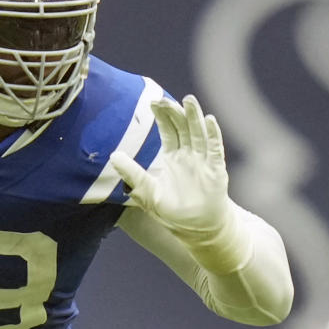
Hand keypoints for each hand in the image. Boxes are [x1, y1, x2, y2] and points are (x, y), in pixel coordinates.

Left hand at [109, 95, 230, 235]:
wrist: (196, 229)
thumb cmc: (172, 211)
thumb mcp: (146, 192)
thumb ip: (131, 173)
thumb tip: (113, 155)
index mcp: (172, 157)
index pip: (168, 130)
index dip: (161, 116)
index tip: (152, 102)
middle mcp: (188, 155)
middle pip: (182, 127)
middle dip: (174, 112)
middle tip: (163, 99)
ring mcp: (203, 161)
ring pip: (198, 133)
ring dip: (194, 116)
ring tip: (189, 100)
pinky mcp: (215, 170)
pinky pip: (214, 149)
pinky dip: (212, 134)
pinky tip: (209, 120)